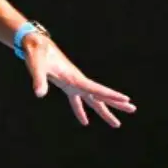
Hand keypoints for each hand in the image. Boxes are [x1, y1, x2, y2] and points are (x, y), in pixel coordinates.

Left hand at [22, 34, 136, 127]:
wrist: (35, 43)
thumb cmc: (36, 53)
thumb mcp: (36, 66)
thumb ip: (39, 80)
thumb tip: (39, 94)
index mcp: (74, 78)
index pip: (96, 89)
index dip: (111, 95)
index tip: (126, 99)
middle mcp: (78, 81)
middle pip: (100, 95)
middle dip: (116, 103)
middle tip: (133, 110)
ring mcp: (73, 83)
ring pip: (93, 100)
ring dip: (103, 111)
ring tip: (116, 123)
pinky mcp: (66, 84)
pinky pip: (77, 100)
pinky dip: (80, 111)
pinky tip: (84, 122)